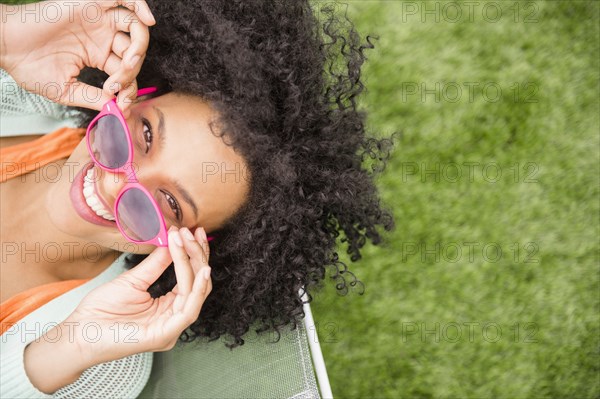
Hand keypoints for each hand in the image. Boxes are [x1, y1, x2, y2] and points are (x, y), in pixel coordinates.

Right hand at [0, 1, 155, 111]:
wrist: (5, 46)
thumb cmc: (29, 66)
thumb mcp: (67, 90)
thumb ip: (94, 98)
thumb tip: (120, 109)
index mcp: (98, 56)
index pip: (127, 73)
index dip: (129, 89)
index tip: (121, 103)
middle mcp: (103, 38)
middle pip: (135, 52)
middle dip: (131, 73)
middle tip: (116, 85)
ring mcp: (99, 21)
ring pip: (136, 28)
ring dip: (139, 48)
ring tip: (126, 63)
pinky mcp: (93, 5)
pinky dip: (140, 6)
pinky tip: (148, 21)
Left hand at [67, 226, 211, 365]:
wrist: (79, 333)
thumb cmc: (101, 312)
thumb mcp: (133, 280)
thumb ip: (156, 264)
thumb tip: (172, 240)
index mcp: (168, 308)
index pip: (190, 279)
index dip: (193, 254)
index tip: (191, 231)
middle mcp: (174, 319)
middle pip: (198, 285)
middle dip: (198, 256)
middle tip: (194, 233)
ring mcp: (171, 328)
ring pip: (196, 293)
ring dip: (196, 265)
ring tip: (191, 243)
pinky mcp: (165, 334)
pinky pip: (188, 309)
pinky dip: (197, 288)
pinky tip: (201, 270)